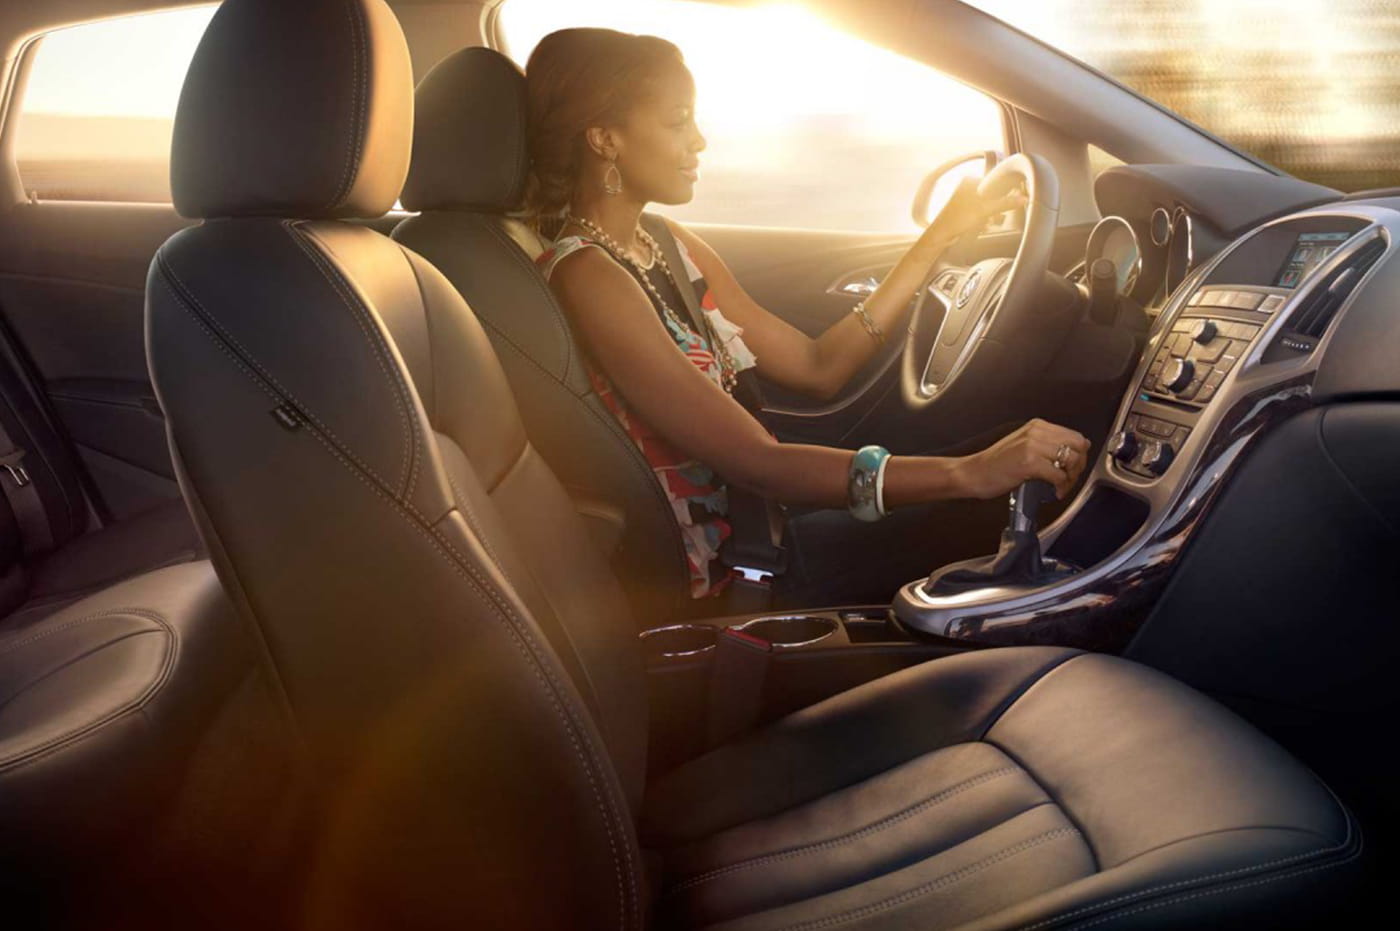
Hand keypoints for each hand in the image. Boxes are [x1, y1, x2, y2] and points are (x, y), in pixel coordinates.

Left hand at [916, 177, 1026, 255]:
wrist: (940, 236)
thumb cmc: (956, 220)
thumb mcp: (985, 210)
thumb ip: (1005, 203)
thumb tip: (1023, 198)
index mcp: (970, 181)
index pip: (994, 183)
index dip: (1003, 193)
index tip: (1011, 200)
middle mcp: (967, 188)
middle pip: (992, 196)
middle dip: (994, 209)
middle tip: (992, 216)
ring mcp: (965, 200)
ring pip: (987, 207)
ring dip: (989, 216)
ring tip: (984, 222)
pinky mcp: (965, 212)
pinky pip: (981, 214)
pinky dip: (982, 220)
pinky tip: (979, 226)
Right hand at [954, 419, 1090, 499]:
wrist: (973, 473)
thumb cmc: (996, 464)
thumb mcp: (1024, 445)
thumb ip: (1049, 444)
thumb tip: (1081, 447)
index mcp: (1037, 426)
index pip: (1075, 436)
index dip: (1080, 455)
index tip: (1072, 469)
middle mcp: (1036, 432)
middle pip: (1078, 446)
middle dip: (1079, 466)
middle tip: (1069, 479)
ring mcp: (1032, 446)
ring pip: (1071, 460)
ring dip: (1071, 478)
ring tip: (1061, 487)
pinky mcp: (1028, 462)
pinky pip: (1058, 475)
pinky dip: (1060, 487)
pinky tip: (1053, 492)